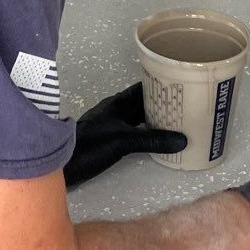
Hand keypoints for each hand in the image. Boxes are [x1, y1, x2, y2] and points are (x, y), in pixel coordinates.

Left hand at [64, 82, 187, 187]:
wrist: (61, 165)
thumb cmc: (88, 146)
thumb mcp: (122, 142)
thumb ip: (151, 140)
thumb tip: (182, 139)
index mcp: (117, 103)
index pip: (143, 87)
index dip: (162, 83)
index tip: (184, 84)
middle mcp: (116, 111)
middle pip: (143, 102)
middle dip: (164, 102)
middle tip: (188, 105)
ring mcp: (113, 125)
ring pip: (139, 117)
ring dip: (156, 118)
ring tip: (179, 121)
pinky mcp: (111, 139)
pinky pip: (135, 131)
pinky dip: (148, 132)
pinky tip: (159, 139)